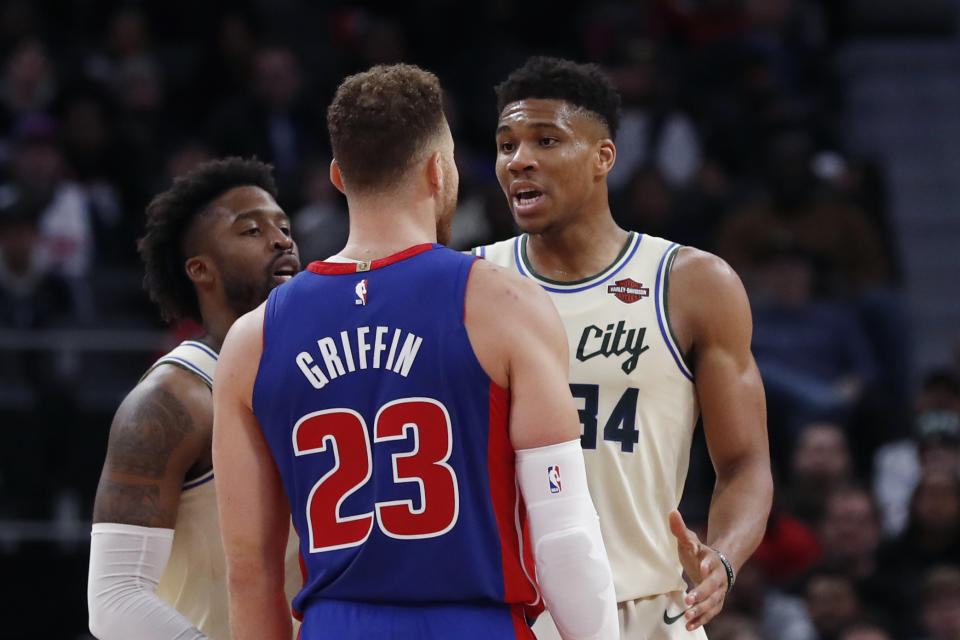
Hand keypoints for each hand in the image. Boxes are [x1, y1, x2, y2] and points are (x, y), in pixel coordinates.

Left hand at [668, 510, 728, 630]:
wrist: (719, 565)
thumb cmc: (700, 553)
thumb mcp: (690, 541)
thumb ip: (680, 529)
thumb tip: (671, 511)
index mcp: (712, 560)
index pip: (711, 562)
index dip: (708, 565)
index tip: (702, 568)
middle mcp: (718, 578)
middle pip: (712, 587)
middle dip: (701, 593)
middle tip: (688, 599)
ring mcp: (719, 592)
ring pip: (712, 602)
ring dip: (701, 610)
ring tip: (687, 616)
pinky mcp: (716, 603)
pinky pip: (710, 614)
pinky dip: (701, 620)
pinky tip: (690, 627)